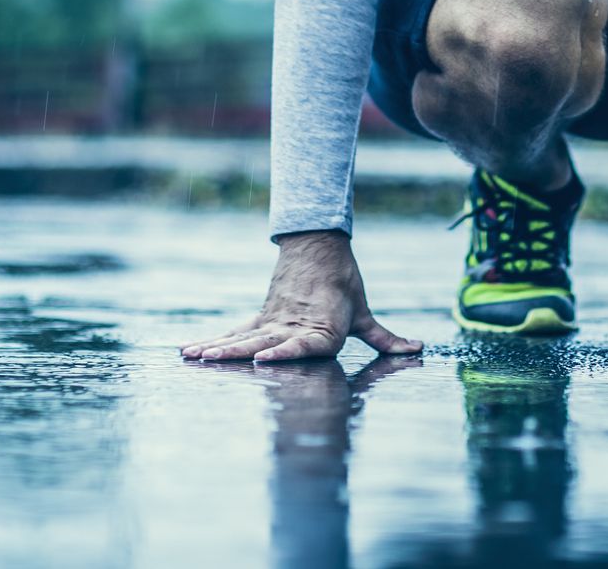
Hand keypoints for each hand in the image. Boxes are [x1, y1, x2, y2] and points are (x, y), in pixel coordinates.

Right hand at [180, 230, 422, 362]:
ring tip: (194, 358)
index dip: (285, 351)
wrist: (319, 246)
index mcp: (322, 329)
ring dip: (217, 348)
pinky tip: (189, 351)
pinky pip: (234, 331)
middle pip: (262, 342)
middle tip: (213, 362)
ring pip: (242, 337)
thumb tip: (418, 348)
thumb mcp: (364, 313)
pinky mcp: (262, 317)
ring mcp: (273, 321)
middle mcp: (293, 326)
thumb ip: (386, 338)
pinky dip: (212, 341)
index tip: (265, 357)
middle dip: (237, 354)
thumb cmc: (344, 283)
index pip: (302, 344)